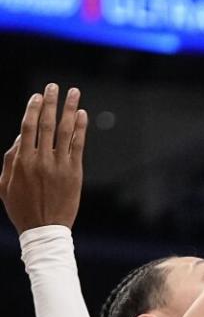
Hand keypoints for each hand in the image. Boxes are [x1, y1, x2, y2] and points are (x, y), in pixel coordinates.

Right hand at [0, 84, 87, 234]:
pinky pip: (79, 146)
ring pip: (66, 131)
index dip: (32, 108)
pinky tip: (83, 115)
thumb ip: (10, 160)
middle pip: (47, 124)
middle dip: (50, 102)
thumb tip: (20, 137)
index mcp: (22, 161)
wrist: (44, 230)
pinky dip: (81, 129)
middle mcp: (41, 160)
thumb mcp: (5, 185)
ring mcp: (59, 166)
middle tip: (53, 86)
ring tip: (74, 92)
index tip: (36, 96)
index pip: (28, 127)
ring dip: (70, 109)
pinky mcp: (75, 173)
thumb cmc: (22, 208)